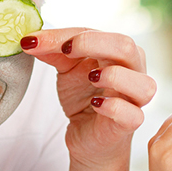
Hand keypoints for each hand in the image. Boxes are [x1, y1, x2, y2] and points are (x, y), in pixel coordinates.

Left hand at [21, 28, 154, 169]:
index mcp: (119, 51)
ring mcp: (135, 99)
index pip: (96, 33)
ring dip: (114, 76)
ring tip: (90, 78)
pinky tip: (95, 103)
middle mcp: (134, 71)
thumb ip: (54, 51)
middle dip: (92, 43)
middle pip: (126, 46)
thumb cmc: (84, 97)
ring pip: (142, 83)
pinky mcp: (130, 124)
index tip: (37, 40)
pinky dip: (114, 107)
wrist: (88, 137)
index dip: (67, 35)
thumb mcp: (67, 69)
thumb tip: (30, 39)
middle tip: (65, 50)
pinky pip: (132, 114)